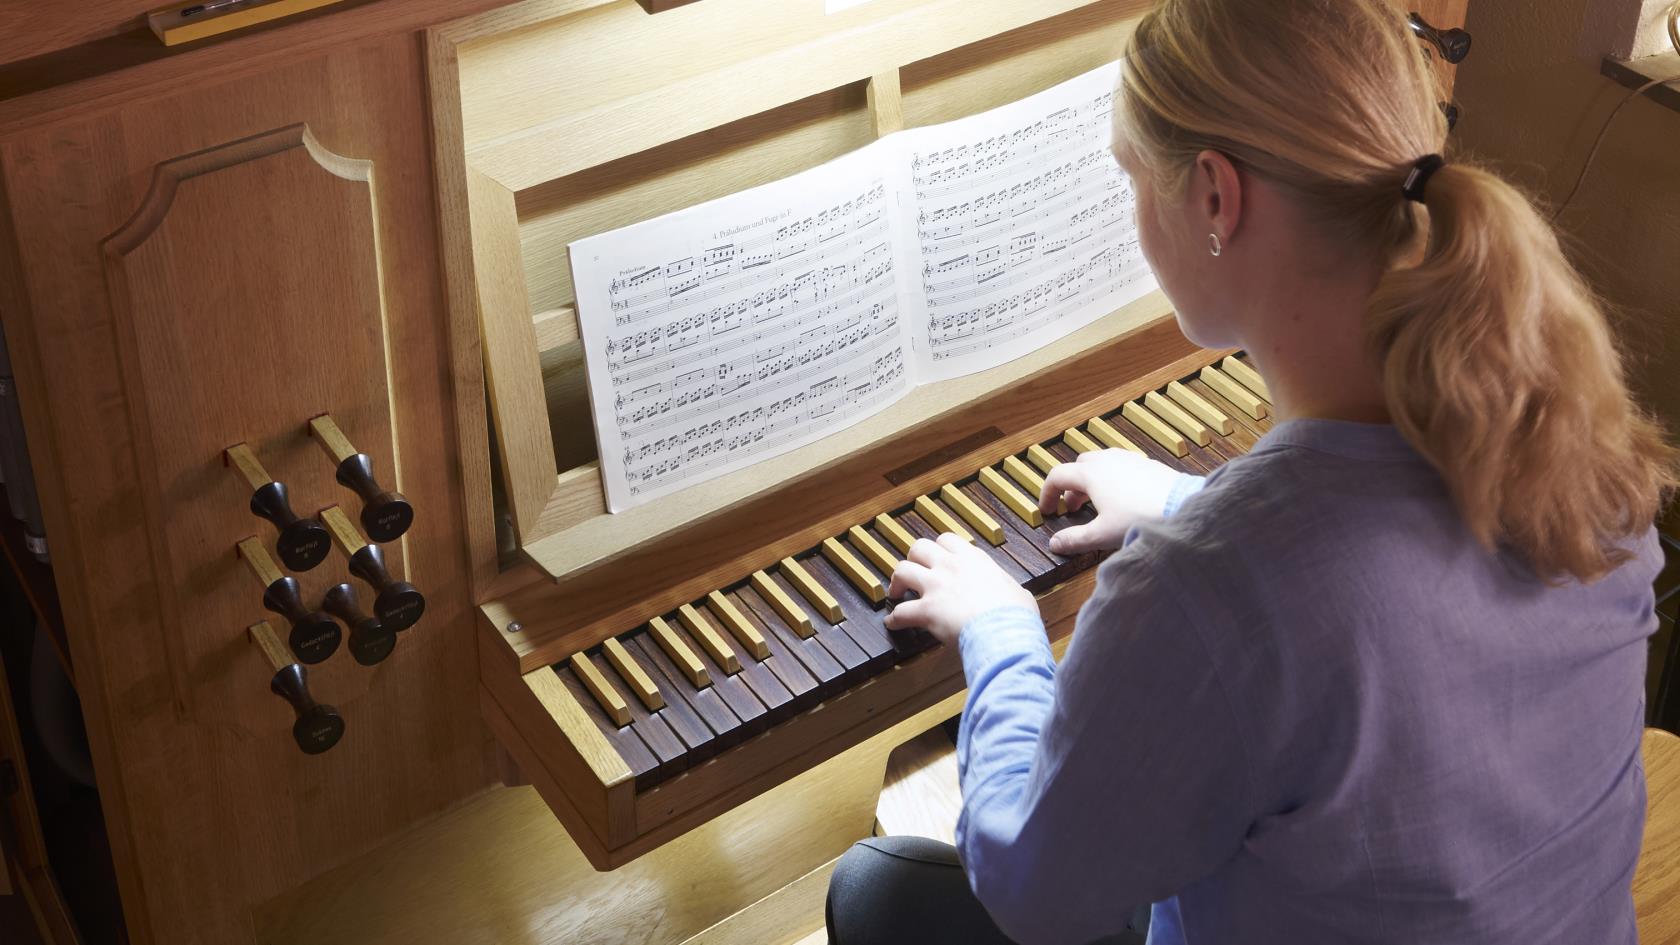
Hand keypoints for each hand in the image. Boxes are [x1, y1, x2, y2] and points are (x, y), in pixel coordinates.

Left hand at [884, 533, 1035, 646]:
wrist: (1006, 633)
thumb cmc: (1016, 615)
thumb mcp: (1017, 591)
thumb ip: (1007, 587)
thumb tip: (1014, 594)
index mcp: (974, 559)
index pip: (947, 540)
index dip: (938, 549)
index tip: (936, 558)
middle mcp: (951, 567)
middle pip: (919, 547)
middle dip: (913, 559)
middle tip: (914, 573)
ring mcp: (936, 586)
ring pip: (902, 571)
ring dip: (897, 582)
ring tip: (897, 593)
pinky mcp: (926, 610)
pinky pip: (900, 611)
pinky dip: (894, 619)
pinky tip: (893, 623)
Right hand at [1039, 449, 1183, 554]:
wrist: (1182, 506)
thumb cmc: (1141, 517)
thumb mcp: (1102, 534)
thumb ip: (1075, 539)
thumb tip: (1055, 543)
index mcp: (1091, 474)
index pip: (1057, 476)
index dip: (1047, 493)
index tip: (1047, 510)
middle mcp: (1108, 460)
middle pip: (1078, 466)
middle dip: (1070, 487)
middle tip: (1072, 508)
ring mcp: (1129, 459)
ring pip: (1100, 464)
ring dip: (1091, 482)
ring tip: (1096, 504)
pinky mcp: (1147, 464)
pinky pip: (1121, 466)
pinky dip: (1112, 479)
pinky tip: (1122, 499)